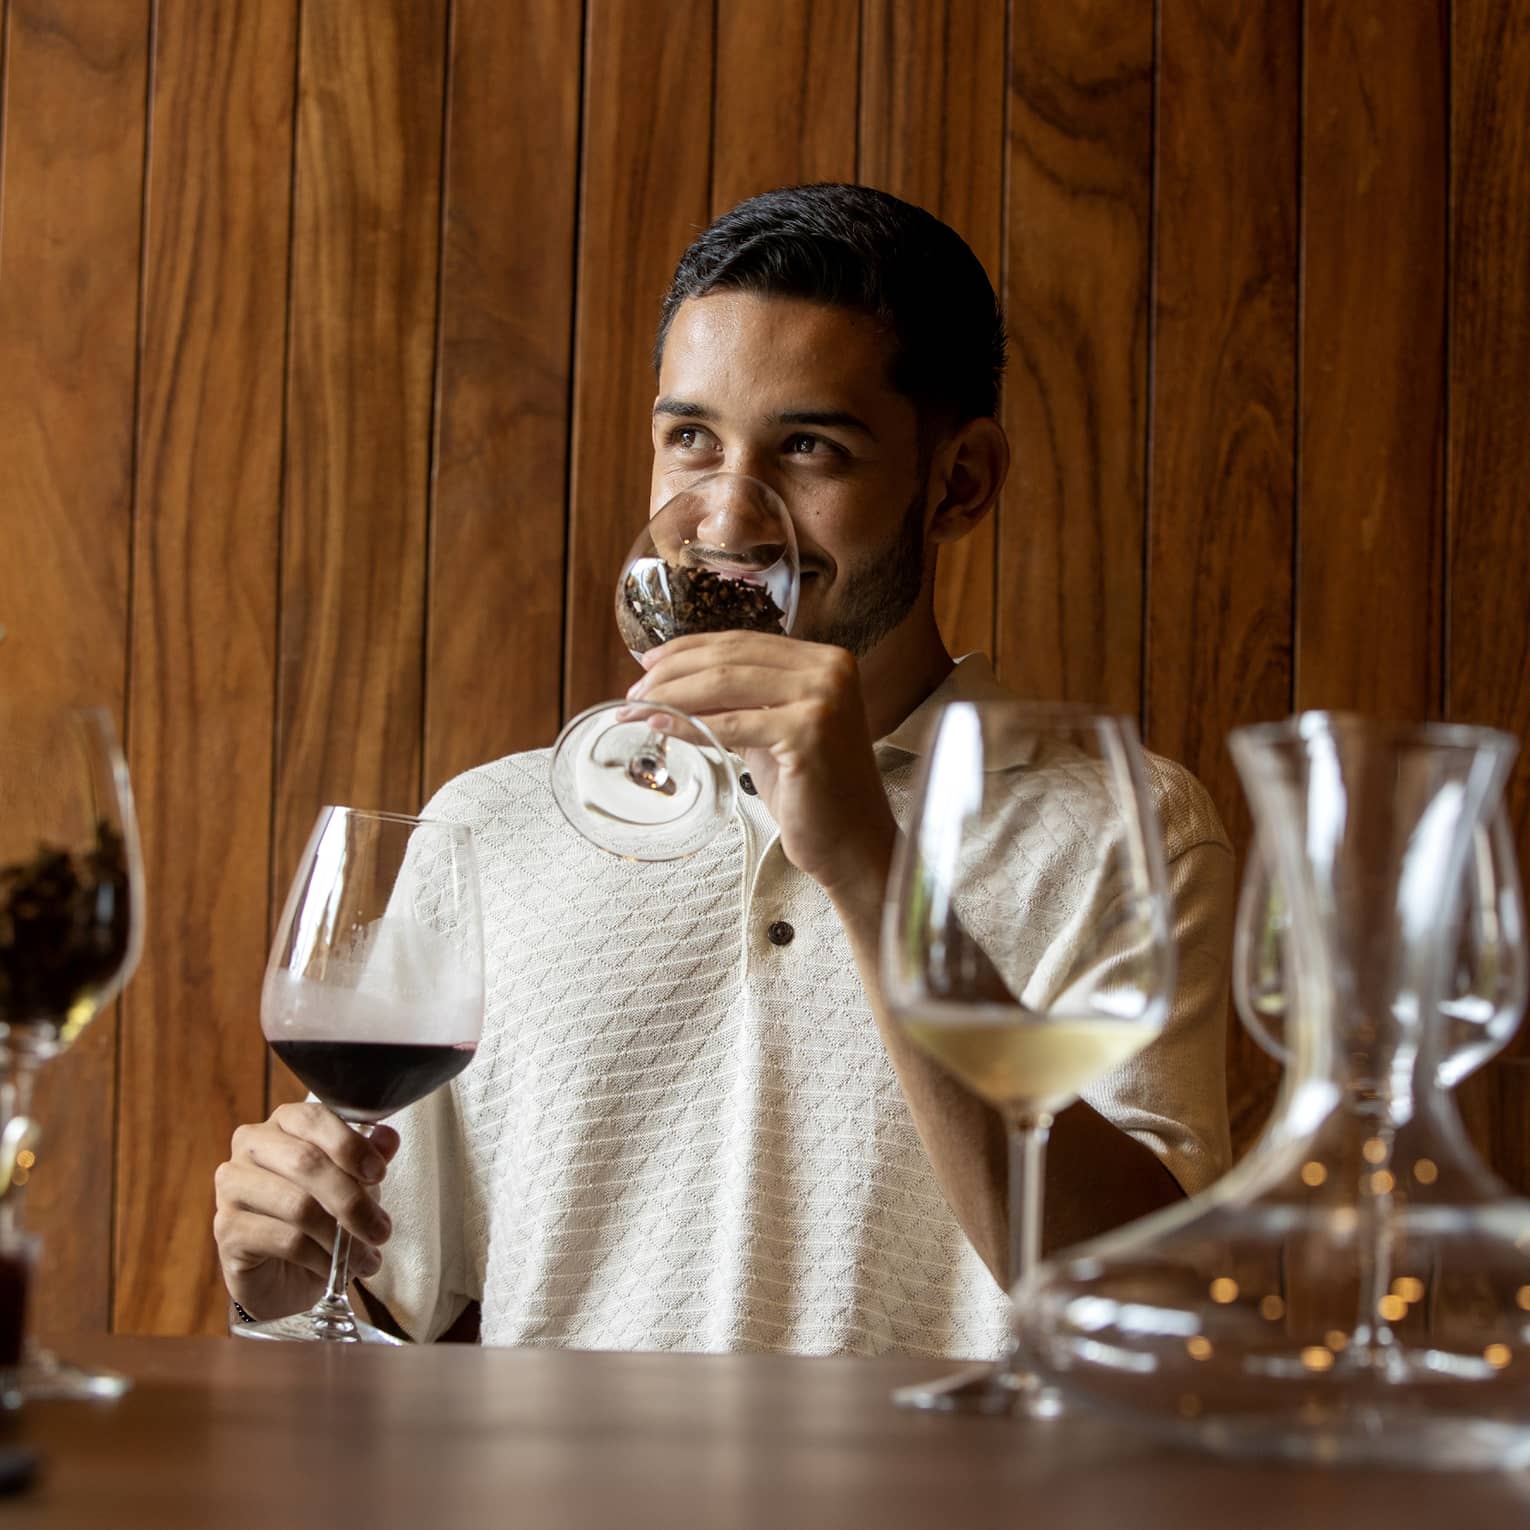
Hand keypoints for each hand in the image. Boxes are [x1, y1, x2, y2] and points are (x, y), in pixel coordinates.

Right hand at [213, 1103, 399, 1321]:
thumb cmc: (322, 1213)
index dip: (350, 1145)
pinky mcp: (226, 1229)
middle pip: (306, 1162)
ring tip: (365, 1256)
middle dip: (352, 1199)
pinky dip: (320, 1258)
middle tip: (381, 1230)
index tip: (379, 1174)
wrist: (286, 1273)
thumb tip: (389, 1138)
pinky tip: (336, 1270)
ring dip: (340, 1237)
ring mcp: (233, 1186)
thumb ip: (369, 1156)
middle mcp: (251, 1146)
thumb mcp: (354, 1181)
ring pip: (297, 1205)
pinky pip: (284, 1240)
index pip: (314, 1118)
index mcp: (283, 1122)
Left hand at [626, 632, 895, 906]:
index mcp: (825, 660)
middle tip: (634, 691)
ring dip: (672, 695)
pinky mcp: (808, 732)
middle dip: (673, 672)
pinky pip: (730, 724)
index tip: (649, 662)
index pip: (743, 641)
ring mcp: (822, 699)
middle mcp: (829, 670)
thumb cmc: (810, 790)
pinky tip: (660, 726)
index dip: (690, 648)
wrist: (850, 842)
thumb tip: (675, 682)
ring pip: (724, 684)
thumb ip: (741, 700)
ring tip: (637, 707)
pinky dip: (688, 724)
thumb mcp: (773, 729)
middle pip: (730, 658)